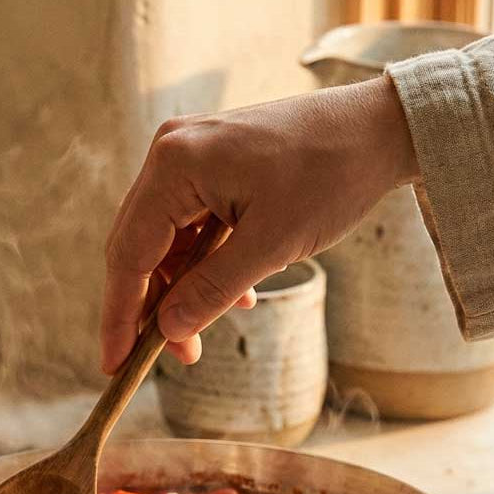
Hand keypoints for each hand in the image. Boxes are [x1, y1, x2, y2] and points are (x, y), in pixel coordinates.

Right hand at [101, 74, 417, 372]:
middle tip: (170, 358)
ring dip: (185, 289)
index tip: (116, 364)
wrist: (377, 130)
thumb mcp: (270, 246)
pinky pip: (194, 226)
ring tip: (208, 331)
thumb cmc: (329, 177)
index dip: (120, 315)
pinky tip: (237, 295)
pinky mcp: (214, 165)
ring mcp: (192, 156)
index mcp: (175, 165)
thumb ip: (212, 290)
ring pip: (168, 241)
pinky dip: (206, 265)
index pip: (129, 254)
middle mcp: (172, 153)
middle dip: (153, 307)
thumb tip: (168, 331)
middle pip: (140, 247)